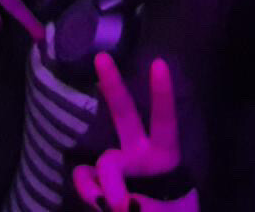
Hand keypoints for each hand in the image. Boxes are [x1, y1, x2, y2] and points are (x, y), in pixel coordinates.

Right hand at [72, 53, 199, 211]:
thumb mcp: (164, 209)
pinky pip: (85, 178)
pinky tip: (97, 201)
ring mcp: (118, 164)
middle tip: (102, 57)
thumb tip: (107, 197)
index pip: (165, 121)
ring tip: (117, 208)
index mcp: (164, 154)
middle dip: (114, 86)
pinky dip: (88, 191)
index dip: (162, 95)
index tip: (159, 64)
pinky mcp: (97, 179)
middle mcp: (139, 151)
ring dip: (109, 184)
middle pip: (125, 114)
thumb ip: (136, 200)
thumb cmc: (169, 211)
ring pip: (105, 161)